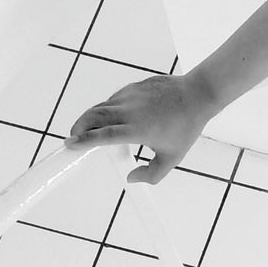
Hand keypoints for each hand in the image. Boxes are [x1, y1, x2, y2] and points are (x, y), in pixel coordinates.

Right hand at [64, 73, 214, 184]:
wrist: (197, 94)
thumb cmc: (186, 127)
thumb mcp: (173, 157)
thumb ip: (152, 174)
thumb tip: (131, 179)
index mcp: (139, 128)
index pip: (105, 134)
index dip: (85, 140)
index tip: (70, 145)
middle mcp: (131, 110)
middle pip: (94, 117)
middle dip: (78, 128)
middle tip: (73, 139)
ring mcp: (130, 96)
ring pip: (101, 107)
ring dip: (89, 119)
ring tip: (87, 131)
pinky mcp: (132, 87)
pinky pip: (112, 100)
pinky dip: (105, 110)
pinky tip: (109, 119)